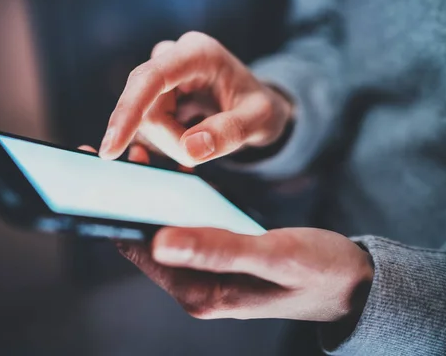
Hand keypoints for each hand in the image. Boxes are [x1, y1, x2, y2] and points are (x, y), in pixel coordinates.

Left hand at [78, 145, 371, 326]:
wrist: (351, 285)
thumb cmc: (318, 270)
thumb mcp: (274, 254)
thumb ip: (218, 249)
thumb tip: (159, 240)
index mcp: (201, 291)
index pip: (139, 250)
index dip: (114, 212)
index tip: (94, 174)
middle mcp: (194, 288)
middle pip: (144, 241)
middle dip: (129, 198)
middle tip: (120, 154)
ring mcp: (204, 277)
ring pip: (161, 233)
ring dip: (151, 198)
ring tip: (142, 158)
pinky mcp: (215, 263)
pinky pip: (182, 231)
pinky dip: (173, 203)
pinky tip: (174, 177)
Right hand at [98, 31, 292, 166]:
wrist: (257, 106)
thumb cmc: (261, 108)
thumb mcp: (260, 120)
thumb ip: (230, 132)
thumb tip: (189, 148)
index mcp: (198, 52)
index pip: (150, 79)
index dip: (127, 112)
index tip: (111, 149)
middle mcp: (173, 57)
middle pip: (146, 108)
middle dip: (169, 141)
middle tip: (201, 156)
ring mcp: (161, 77)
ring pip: (144, 122)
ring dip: (170, 145)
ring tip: (205, 143)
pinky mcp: (154, 96)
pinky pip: (145, 128)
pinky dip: (163, 146)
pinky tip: (187, 148)